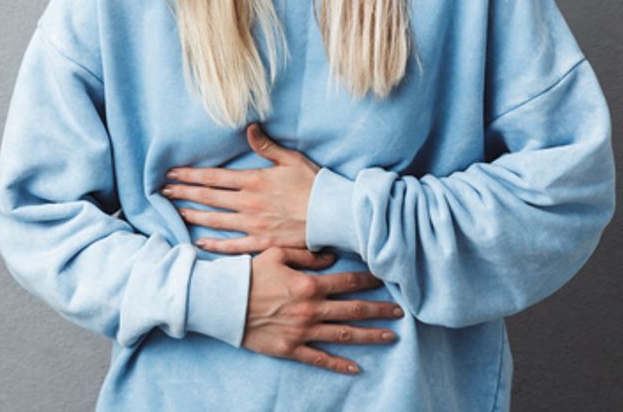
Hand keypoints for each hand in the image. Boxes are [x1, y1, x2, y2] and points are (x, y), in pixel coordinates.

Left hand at [164, 122, 318, 252]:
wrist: (333, 215)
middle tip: (163, 192)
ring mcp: (254, 225)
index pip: (214, 177)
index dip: (190, 175)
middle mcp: (249, 203)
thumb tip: (248, 128)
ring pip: (216, 220)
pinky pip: (233, 246)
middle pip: (209, 197)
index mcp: (254, 181)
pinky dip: (215, 244)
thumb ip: (266, 145)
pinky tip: (200, 242)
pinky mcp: (262, 243)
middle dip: (184, 193)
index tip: (172, 174)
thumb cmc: (314, 184)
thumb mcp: (291, 159)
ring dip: (194, 215)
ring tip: (176, 211)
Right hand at [243, 247, 401, 374]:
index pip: (347, 282)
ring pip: (344, 335)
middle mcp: (311, 309)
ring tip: (391, 336)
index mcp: (309, 284)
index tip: (386, 280)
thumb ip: (307, 255)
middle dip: (379, 310)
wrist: (222, 302)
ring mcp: (302, 331)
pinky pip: (319, 359)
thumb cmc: (249, 274)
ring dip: (370, 335)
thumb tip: (332, 256)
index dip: (369, 281)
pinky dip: (339, 364)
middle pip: (353, 310)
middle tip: (400, 311)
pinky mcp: (291, 348)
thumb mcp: (276, 254)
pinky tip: (356, 368)